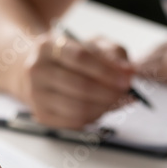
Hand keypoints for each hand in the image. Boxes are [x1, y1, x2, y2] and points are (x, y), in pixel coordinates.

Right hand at [20, 32, 134, 128]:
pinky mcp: (42, 115)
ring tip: (116, 101)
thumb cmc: (71, 58)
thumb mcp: (92, 45)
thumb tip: (129, 72)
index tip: (126, 80)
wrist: (41, 73)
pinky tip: (101, 109)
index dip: (107, 70)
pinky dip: (93, 117)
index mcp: (47, 46)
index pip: (80, 58)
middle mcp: (37, 71)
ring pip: (78, 107)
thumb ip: (113, 54)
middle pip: (80, 85)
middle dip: (109, 92)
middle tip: (125, 94)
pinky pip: (74, 122)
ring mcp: (37, 95)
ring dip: (104, 107)